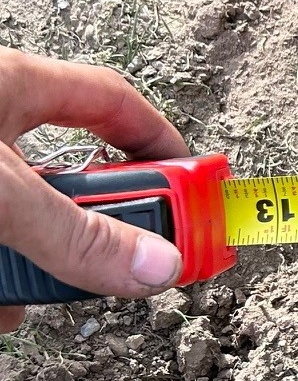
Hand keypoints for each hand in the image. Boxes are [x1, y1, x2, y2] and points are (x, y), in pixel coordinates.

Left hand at [0, 51, 186, 333]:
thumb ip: (74, 233)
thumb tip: (154, 264)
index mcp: (14, 86)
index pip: (113, 104)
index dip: (160, 143)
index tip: (196, 190)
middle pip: (68, 188)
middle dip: (84, 236)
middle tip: (104, 268)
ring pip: (22, 229)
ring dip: (29, 275)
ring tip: (14, 294)